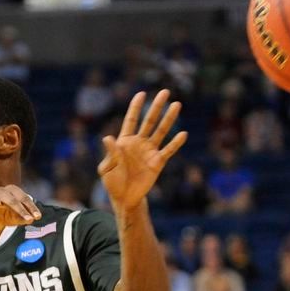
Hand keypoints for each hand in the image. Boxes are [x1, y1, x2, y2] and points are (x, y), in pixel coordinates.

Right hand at [0, 181, 41, 233]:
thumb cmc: (6, 217)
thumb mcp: (16, 219)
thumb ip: (23, 219)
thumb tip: (31, 219)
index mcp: (14, 192)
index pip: (25, 199)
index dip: (31, 208)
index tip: (37, 217)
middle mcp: (3, 191)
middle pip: (13, 199)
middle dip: (21, 209)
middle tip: (29, 219)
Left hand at [98, 89, 187, 211]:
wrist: (124, 198)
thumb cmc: (113, 182)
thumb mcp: (107, 168)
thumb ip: (110, 153)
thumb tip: (107, 138)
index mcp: (124, 141)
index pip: (131, 120)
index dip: (136, 107)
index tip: (142, 93)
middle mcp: (139, 143)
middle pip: (149, 121)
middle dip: (156, 106)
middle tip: (165, 92)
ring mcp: (149, 151)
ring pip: (161, 131)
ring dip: (169, 119)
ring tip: (176, 104)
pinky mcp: (157, 162)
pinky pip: (168, 150)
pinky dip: (175, 143)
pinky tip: (183, 134)